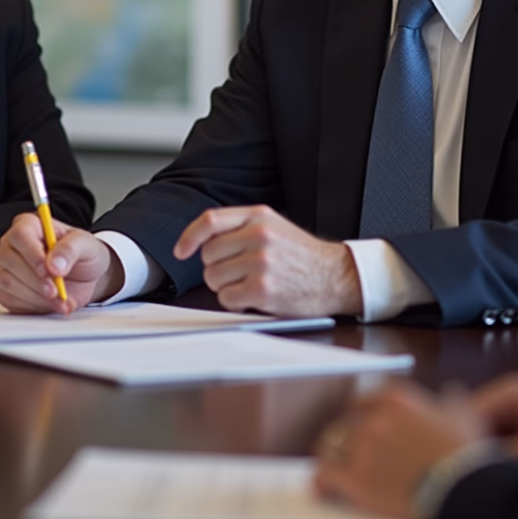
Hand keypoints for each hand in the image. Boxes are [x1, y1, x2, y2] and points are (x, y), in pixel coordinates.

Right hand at [0, 213, 123, 313]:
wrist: (85, 277)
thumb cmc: (83, 254)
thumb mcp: (86, 245)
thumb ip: (71, 249)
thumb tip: (54, 264)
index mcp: (30, 225)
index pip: (21, 235)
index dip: (33, 255)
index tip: (50, 272)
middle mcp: (12, 244)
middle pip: (10, 260)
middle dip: (36, 281)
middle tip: (57, 292)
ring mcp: (6, 267)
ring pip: (8, 283)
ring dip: (36, 296)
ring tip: (60, 300)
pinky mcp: (6, 290)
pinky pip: (10, 300)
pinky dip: (32, 306)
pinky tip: (50, 304)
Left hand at [173, 206, 361, 316]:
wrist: (336, 276)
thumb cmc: (301, 255)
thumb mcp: (273, 226)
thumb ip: (240, 227)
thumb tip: (201, 240)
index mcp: (258, 216)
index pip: (209, 220)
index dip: (189, 237)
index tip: (181, 251)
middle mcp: (258, 236)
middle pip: (208, 255)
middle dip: (217, 267)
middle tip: (240, 272)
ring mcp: (261, 262)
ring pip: (214, 278)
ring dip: (226, 286)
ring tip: (252, 283)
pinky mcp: (263, 290)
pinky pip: (227, 298)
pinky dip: (236, 302)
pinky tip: (255, 297)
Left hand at [314, 382, 483, 518]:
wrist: (464, 491)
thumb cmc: (466, 455)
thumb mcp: (466, 417)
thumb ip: (453, 402)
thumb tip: (452, 393)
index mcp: (396, 400)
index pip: (367, 400)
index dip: (363, 414)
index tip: (363, 423)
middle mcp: (374, 419)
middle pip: (348, 423)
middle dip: (349, 436)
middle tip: (351, 449)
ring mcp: (363, 448)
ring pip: (334, 446)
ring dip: (333, 455)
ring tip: (334, 465)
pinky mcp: (355, 479)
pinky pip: (326, 475)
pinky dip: (322, 481)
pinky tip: (322, 487)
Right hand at [470, 373, 517, 474]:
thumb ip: (509, 455)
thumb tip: (475, 468)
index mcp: (508, 393)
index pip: (465, 416)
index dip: (460, 443)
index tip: (463, 473)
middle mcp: (504, 401)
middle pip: (469, 427)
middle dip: (472, 452)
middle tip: (476, 482)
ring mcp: (511, 417)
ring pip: (480, 440)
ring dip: (485, 461)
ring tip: (489, 485)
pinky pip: (496, 449)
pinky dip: (497, 464)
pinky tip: (501, 482)